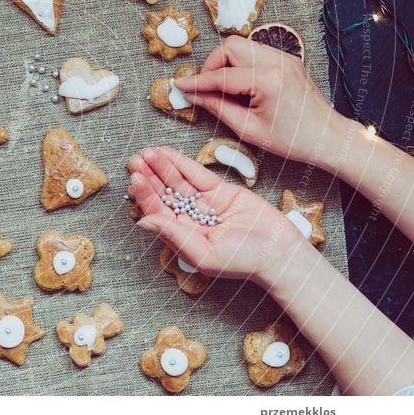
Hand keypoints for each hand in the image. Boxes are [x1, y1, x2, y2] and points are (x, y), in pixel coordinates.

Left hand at [127, 147, 310, 285]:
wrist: (278, 253)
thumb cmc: (241, 262)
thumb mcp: (204, 254)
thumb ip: (173, 236)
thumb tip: (142, 222)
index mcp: (181, 236)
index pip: (158, 211)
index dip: (146, 195)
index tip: (136, 178)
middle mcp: (189, 219)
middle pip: (164, 194)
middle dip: (149, 177)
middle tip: (135, 160)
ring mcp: (205, 204)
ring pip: (178, 182)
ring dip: (163, 167)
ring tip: (148, 152)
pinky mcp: (221, 192)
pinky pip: (198, 176)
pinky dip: (183, 164)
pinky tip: (168, 153)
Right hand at [173, 36, 345, 164]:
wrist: (329, 137)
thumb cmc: (292, 140)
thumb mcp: (249, 130)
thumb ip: (218, 108)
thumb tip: (194, 96)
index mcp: (267, 81)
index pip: (222, 75)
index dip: (197, 81)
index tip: (179, 85)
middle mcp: (277, 61)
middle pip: (230, 46)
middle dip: (212, 64)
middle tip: (206, 87)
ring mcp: (284, 57)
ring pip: (241, 45)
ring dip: (225, 62)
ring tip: (222, 88)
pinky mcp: (287, 60)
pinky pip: (254, 52)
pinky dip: (240, 64)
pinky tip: (240, 85)